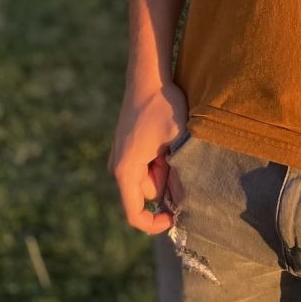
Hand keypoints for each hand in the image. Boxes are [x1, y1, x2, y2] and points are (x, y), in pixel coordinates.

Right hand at [108, 78, 190, 234]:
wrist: (147, 77)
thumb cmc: (162, 106)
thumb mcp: (177, 140)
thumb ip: (179, 173)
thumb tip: (182, 200)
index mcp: (125, 170)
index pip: (134, 214)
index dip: (154, 224)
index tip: (175, 218)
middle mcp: (118, 167)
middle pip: (147, 192)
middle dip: (167, 180)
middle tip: (177, 151)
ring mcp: (121, 157)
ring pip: (149, 178)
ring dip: (165, 167)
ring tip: (170, 139)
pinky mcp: (126, 149)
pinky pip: (146, 165)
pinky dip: (159, 158)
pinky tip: (164, 137)